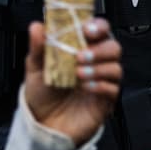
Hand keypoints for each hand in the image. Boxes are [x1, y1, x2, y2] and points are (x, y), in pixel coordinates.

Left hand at [23, 18, 120, 145]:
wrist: (43, 124)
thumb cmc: (42, 93)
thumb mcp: (34, 67)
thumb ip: (38, 47)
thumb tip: (37, 27)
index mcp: (80, 48)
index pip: (98, 29)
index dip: (97, 26)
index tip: (88, 29)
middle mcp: (94, 62)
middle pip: (113, 46)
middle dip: (99, 49)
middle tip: (81, 56)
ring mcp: (101, 81)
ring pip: (116, 67)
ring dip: (98, 68)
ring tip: (78, 74)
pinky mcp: (105, 100)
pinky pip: (113, 88)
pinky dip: (99, 85)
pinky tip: (85, 87)